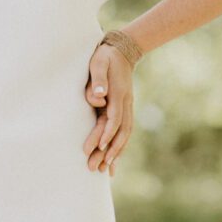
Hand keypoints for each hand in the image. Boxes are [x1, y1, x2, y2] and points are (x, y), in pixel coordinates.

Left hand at [83, 41, 134, 176]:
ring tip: (104, 170)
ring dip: (115, 153)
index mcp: (118, 95)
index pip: (113, 119)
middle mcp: (125, 104)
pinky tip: (113, 160)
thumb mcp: (99, 62)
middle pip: (119, 132)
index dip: (106, 134)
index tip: (99, 148)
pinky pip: (123, 132)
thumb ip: (98, 78)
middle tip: (94, 167)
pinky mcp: (123, 110)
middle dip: (109, 151)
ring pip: (123, 135)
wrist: (121, 51)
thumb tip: (99, 96)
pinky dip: (119, 147)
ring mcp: (126, 108)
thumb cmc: (105, 56)